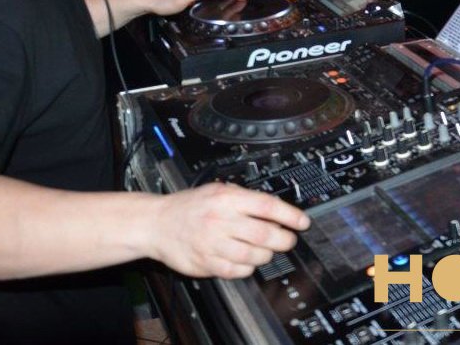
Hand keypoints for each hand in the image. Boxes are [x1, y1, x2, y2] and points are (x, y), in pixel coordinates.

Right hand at [149, 182, 308, 279]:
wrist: (156, 223)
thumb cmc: (190, 206)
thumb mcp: (218, 190)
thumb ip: (246, 198)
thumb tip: (277, 210)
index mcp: (227, 198)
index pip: (268, 207)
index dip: (290, 215)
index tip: (303, 222)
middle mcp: (221, 220)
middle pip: (265, 234)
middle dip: (284, 240)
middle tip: (288, 240)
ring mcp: (213, 243)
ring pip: (254, 255)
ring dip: (267, 254)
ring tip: (267, 250)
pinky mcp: (206, 263)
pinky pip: (237, 270)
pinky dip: (248, 267)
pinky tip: (247, 260)